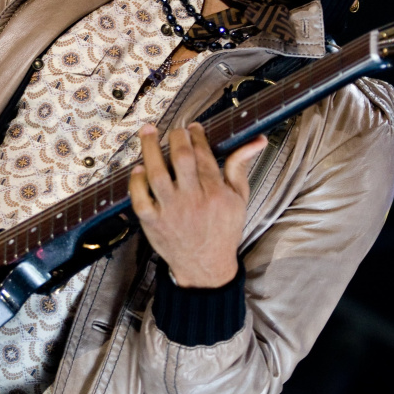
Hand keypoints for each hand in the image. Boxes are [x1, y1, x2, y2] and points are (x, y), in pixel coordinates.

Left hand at [128, 123, 266, 287]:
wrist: (206, 266)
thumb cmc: (223, 229)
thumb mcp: (239, 199)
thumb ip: (241, 166)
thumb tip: (256, 140)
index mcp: (215, 192)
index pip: (204, 154)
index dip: (196, 135)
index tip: (192, 127)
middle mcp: (193, 199)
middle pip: (182, 158)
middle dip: (176, 137)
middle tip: (174, 129)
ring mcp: (171, 211)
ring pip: (157, 174)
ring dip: (150, 149)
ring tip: (148, 132)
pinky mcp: (153, 223)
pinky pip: (140, 199)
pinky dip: (136, 183)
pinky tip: (138, 169)